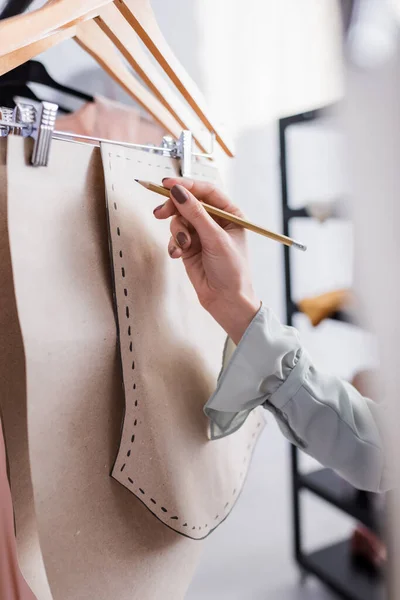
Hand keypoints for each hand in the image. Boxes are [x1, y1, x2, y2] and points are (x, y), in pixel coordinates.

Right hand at [153, 177, 259, 343]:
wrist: (226, 301)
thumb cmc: (232, 271)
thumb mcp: (215, 239)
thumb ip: (196, 214)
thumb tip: (178, 192)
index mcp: (230, 214)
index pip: (206, 191)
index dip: (187, 185)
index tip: (167, 184)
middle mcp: (215, 221)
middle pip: (188, 202)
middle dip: (173, 207)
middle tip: (160, 213)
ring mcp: (201, 233)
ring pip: (179, 220)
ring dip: (177, 232)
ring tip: (183, 246)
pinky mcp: (189, 247)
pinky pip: (175, 236)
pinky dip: (174, 244)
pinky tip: (178, 254)